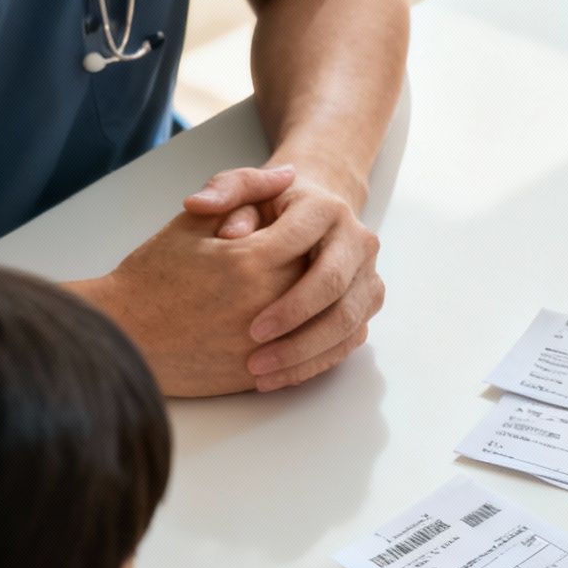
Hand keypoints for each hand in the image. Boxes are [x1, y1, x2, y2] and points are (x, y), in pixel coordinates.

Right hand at [87, 172, 308, 396]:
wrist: (122, 333)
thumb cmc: (152, 275)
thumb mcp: (193, 221)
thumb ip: (244, 189)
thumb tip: (290, 175)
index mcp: (251, 259)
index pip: (308, 236)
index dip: (302, 230)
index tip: (293, 228)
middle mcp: (266, 302)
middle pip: (321, 278)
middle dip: (314, 267)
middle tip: (300, 260)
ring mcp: (265, 344)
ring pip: (320, 321)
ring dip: (319, 307)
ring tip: (299, 293)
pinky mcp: (258, 374)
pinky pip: (305, 358)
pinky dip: (310, 343)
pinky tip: (296, 329)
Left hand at [184, 166, 384, 391]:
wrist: (311, 214)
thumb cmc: (269, 206)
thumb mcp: (242, 190)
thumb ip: (223, 192)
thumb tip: (200, 207)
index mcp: (328, 210)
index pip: (309, 254)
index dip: (283, 295)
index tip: (249, 327)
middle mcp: (359, 242)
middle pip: (336, 294)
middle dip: (296, 333)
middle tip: (255, 359)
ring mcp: (368, 274)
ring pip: (347, 325)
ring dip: (305, 356)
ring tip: (262, 375)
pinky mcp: (368, 302)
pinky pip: (349, 340)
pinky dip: (315, 363)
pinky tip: (279, 378)